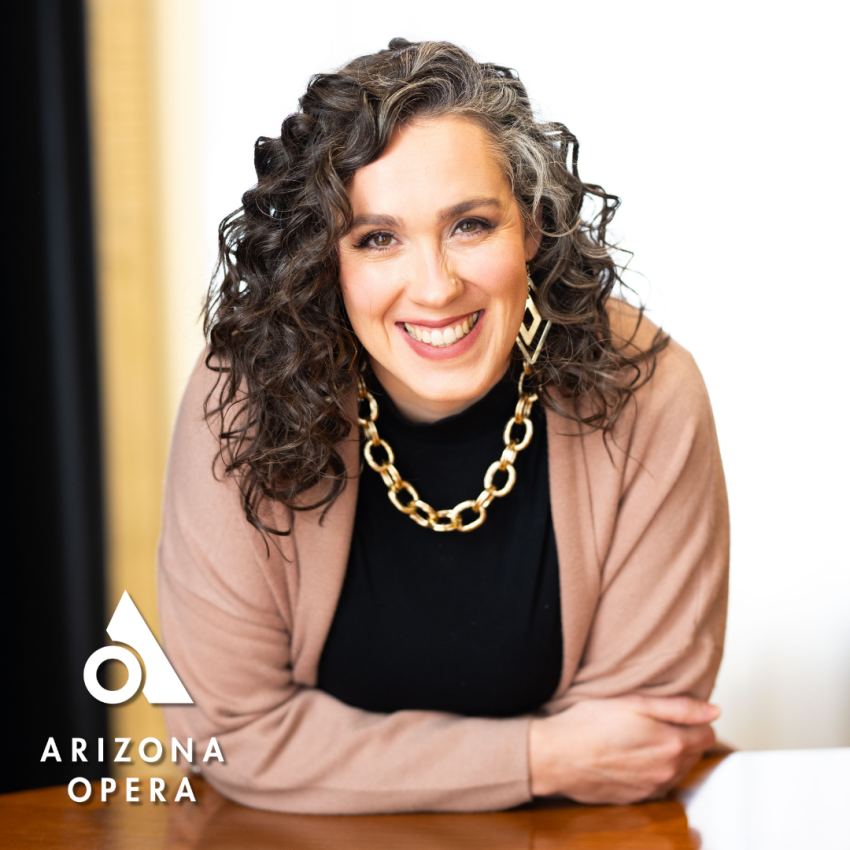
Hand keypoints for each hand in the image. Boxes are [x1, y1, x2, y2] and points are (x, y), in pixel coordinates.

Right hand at [528, 695, 718, 803]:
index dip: (693, 719)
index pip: (707, 733)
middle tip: (654, 721)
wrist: (556, 756)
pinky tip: (631, 756)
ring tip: (641, 737)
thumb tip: (714, 711)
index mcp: (672, 744)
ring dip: (669, 754)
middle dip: (683, 736)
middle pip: (695, 753)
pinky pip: (659, 784)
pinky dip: (653, 770)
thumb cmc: (589, 723)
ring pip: (678, 769)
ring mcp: (653, 789)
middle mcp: (668, 772)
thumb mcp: (634, 702)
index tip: (673, 711)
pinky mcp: (637, 799)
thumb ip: (679, 707)